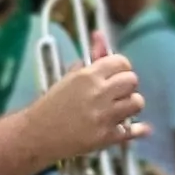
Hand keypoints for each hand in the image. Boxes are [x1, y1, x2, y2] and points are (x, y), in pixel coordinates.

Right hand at [21, 55, 144, 166]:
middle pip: (132, 80)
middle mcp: (99, 93)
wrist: (37, 134)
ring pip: (137, 103)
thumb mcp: (68, 78)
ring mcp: (104, 116)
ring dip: (130, 105)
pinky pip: (132, 130)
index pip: (121, 62)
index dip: (121, 68)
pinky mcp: (106, 137)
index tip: (116, 74)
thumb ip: (89, 59)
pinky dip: (136, 130)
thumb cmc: (51, 104)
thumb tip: (101, 36)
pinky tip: (137, 128)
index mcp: (88, 76)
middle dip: (127, 85)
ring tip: (120, 109)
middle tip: (117, 92)